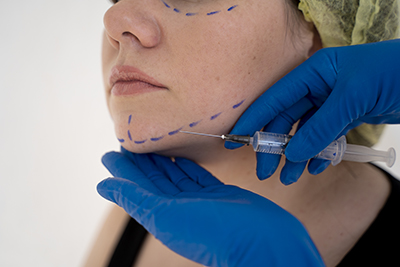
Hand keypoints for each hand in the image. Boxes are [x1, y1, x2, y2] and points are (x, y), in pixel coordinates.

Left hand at [97, 149, 323, 266]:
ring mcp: (199, 201)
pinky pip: (197, 176)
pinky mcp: (218, 194)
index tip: (111, 152)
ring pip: (175, 176)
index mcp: (162, 215)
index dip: (123, 170)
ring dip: (162, 161)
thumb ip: (135, 198)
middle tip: (129, 141)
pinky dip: (187, 166)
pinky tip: (181, 156)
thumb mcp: (167, 215)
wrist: (263, 242)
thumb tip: (102, 185)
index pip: (136, 187)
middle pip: (154, 180)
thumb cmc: (215, 233)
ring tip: (152, 145)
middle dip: (141, 163)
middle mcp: (179, 209)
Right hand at [226, 39, 399, 183]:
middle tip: (265, 170)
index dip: (254, 119)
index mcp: (314, 73)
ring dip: (295, 155)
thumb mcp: (353, 98)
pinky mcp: (345, 116)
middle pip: (286, 119)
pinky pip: (324, 137)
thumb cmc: (394, 73)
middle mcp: (318, 87)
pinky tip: (316, 166)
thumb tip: (292, 153)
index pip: (275, 98)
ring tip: (289, 177)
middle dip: (275, 146)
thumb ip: (321, 127)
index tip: (237, 139)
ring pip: (304, 132)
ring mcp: (331, 102)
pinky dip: (319, 153)